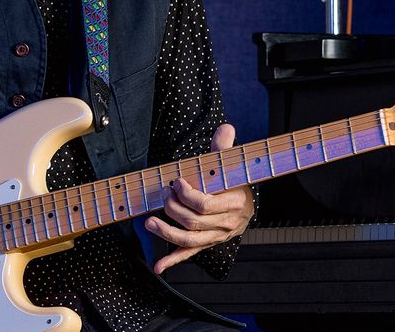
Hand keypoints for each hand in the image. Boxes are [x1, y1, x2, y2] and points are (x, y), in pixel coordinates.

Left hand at [144, 123, 254, 273]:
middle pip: (193, 222)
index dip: (187, 194)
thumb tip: (226, 128)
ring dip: (166, 232)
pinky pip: (189, 255)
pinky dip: (172, 261)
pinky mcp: (206, 244)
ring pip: (189, 240)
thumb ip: (224, 148)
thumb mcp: (230, 164)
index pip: (205, 204)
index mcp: (234, 202)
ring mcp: (216, 237)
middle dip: (172, 208)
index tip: (176, 182)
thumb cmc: (233, 181)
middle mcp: (226, 223)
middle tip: (162, 193)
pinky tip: (158, 266)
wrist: (245, 203)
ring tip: (149, 222)